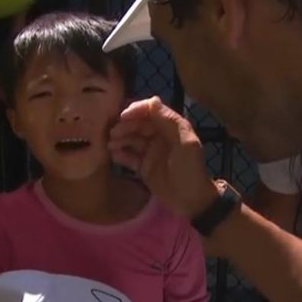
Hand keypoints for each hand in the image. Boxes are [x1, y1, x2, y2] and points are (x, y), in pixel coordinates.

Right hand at [108, 96, 217, 218]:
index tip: (123, 116)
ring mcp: (151, 152)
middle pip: (138, 125)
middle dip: (125, 126)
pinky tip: (113, 155)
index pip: (151, 111)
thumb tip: (153, 100)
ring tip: (110, 144)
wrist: (192, 201)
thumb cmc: (190, 170)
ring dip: (120, 139)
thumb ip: (169, 122)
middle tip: (112, 133)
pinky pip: (129, 157)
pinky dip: (121, 155)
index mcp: (171, 128)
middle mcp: (160, 137)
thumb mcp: (185, 144)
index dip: (137, 110)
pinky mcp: (144, 167)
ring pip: (132, 140)